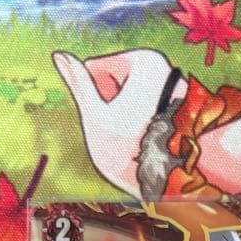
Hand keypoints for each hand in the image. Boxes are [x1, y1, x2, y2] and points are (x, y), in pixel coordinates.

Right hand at [53, 49, 183, 196]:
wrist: (172, 184)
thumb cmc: (130, 152)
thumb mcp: (95, 117)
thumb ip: (78, 84)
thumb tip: (59, 56)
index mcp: (143, 60)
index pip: (96, 67)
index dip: (97, 98)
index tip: (114, 119)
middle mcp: (164, 66)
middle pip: (117, 81)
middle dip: (114, 106)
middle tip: (126, 132)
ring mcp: (175, 85)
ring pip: (132, 97)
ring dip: (128, 117)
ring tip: (139, 139)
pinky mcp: (181, 106)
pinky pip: (150, 109)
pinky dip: (145, 123)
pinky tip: (151, 141)